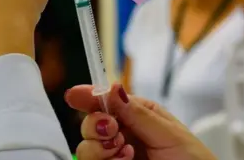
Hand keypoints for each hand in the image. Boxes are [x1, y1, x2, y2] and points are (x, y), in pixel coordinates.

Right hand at [65, 84, 215, 159]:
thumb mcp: (169, 132)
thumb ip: (139, 114)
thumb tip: (113, 89)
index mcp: (138, 115)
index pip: (107, 101)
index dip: (88, 96)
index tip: (75, 95)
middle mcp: (124, 134)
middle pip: (91, 124)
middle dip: (95, 125)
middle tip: (112, 130)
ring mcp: (116, 156)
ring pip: (87, 148)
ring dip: (100, 148)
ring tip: (125, 153)